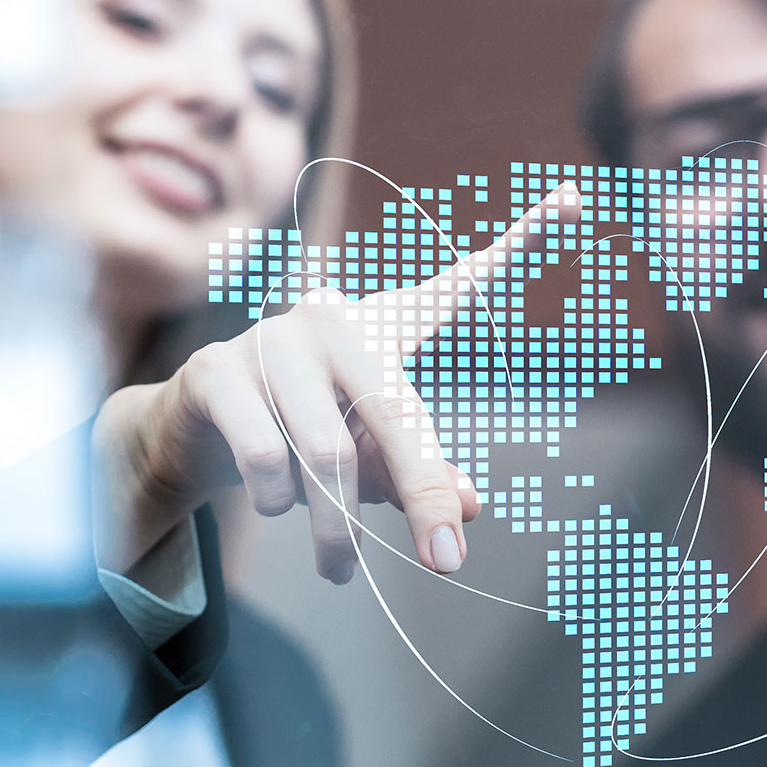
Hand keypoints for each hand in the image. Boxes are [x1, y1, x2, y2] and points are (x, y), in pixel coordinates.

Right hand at [93, 183, 580, 581]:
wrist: (189, 432)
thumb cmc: (301, 433)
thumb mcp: (370, 456)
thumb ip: (421, 473)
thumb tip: (473, 507)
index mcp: (386, 328)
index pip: (462, 285)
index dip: (523, 243)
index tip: (577, 199)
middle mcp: (336, 319)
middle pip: (399, 415)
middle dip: (424, 497)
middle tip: (446, 561)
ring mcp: (274, 339)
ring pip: (329, 454)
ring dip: (336, 528)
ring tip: (339, 567)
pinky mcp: (218, 370)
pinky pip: (267, 456)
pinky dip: (280, 502)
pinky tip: (276, 506)